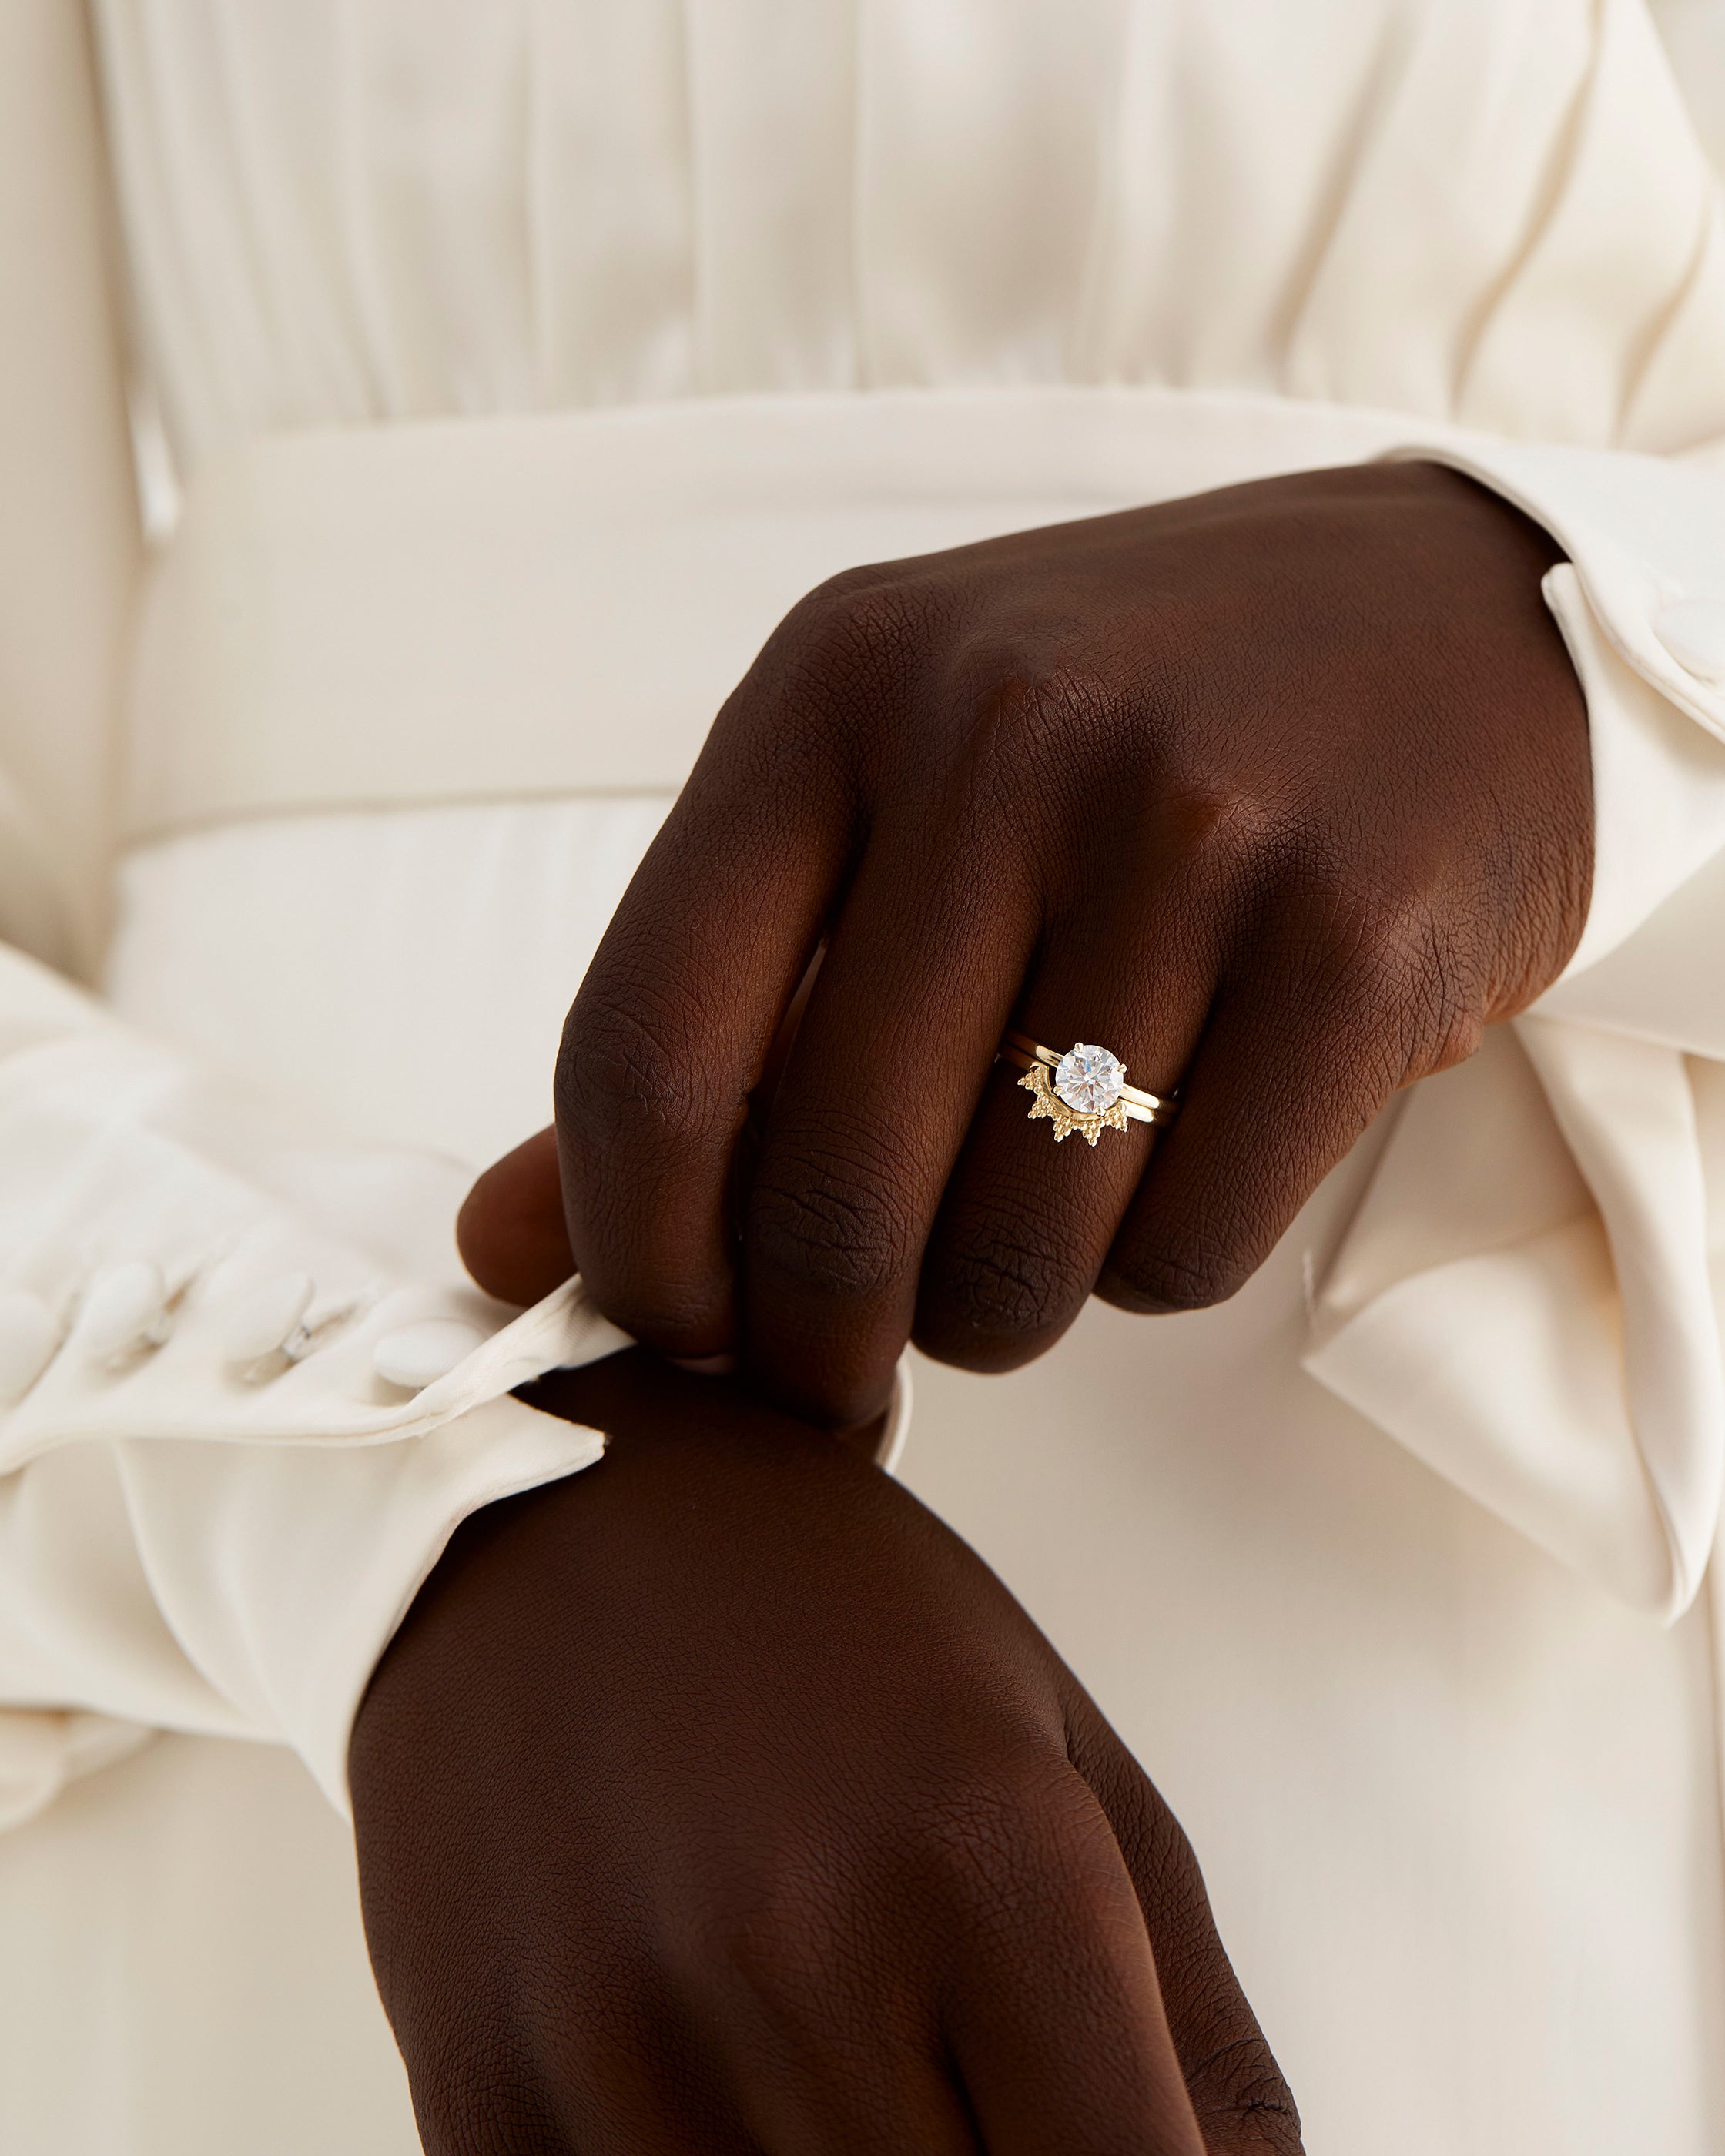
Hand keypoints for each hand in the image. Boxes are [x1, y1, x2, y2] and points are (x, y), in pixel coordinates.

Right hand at [350, 1350, 1298, 2153]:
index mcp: (995, 1867)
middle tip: (956, 2070)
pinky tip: (710, 2085)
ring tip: (836, 2048)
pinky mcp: (480, 2089)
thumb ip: (1193, 2023)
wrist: (554, 1501)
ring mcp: (626, 2042)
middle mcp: (811, 1964)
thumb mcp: (1062, 1756)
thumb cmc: (832, 1616)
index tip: (1118, 2150)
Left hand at [465, 461, 1589, 1420]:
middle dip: (820, 1342)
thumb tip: (499, 1248)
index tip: (675, 1334)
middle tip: (850, 1367)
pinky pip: (1185, 1251)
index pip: (644, 1043)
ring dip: (997, 1310)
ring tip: (1029, 1225)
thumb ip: (703, 1017)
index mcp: (832, 688)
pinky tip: (1173, 1165)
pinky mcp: (1357, 939)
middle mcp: (1000, 736)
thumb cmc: (1118, 735)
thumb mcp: (881, 802)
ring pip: (1017, 1250)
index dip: (632, 1250)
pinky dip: (1155, 1270)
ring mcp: (1193, 829)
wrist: (1446, 623)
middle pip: (831, 1186)